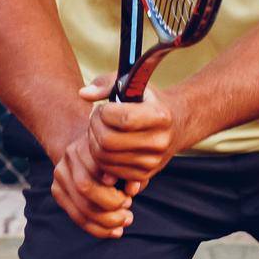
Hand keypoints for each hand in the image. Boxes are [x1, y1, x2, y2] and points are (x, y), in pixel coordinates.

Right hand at [49, 128, 134, 238]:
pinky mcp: (57, 190)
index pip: (98, 171)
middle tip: (128, 213)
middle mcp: (70, 156)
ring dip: (106, 223)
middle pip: (84, 188)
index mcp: (88, 143)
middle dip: (110, 207)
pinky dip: (97, 229)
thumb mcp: (129, 161)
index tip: (129, 196)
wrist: (91, 152)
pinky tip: (115, 230)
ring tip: (124, 222)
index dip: (114, 189)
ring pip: (81, 208)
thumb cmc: (118, 158)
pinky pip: (76, 217)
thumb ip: (133, 173)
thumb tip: (133, 189)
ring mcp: (60, 173)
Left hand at [79, 74, 184, 193]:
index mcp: (160, 116)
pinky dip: (100, 157)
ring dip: (93, 141)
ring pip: (104, 157)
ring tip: (100, 128)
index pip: (123, 118)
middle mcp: (159, 141)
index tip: (104, 107)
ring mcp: (152, 161)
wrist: (176, 125)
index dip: (104, 112)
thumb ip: (105, 84)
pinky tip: (105, 143)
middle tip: (96, 118)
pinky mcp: (143, 175)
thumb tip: (83, 94)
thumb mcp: (132, 84)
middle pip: (109, 141)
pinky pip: (109, 170)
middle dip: (94, 127)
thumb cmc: (147, 101)